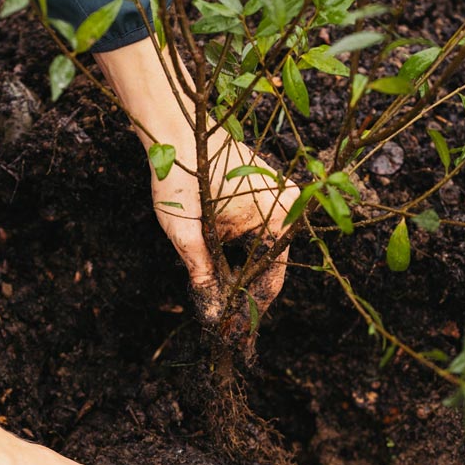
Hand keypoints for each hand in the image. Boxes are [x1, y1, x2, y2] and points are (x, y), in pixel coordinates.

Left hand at [152, 132, 297, 329]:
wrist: (176, 129)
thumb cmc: (182, 177)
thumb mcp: (188, 236)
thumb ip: (204, 278)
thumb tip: (214, 316)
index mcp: (281, 218)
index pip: (272, 280)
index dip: (251, 310)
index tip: (238, 335)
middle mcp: (289, 207)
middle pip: (269, 268)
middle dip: (248, 297)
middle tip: (230, 326)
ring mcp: (280, 197)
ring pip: (264, 252)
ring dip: (244, 276)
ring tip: (226, 304)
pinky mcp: (265, 191)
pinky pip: (260, 233)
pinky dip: (243, 253)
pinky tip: (226, 272)